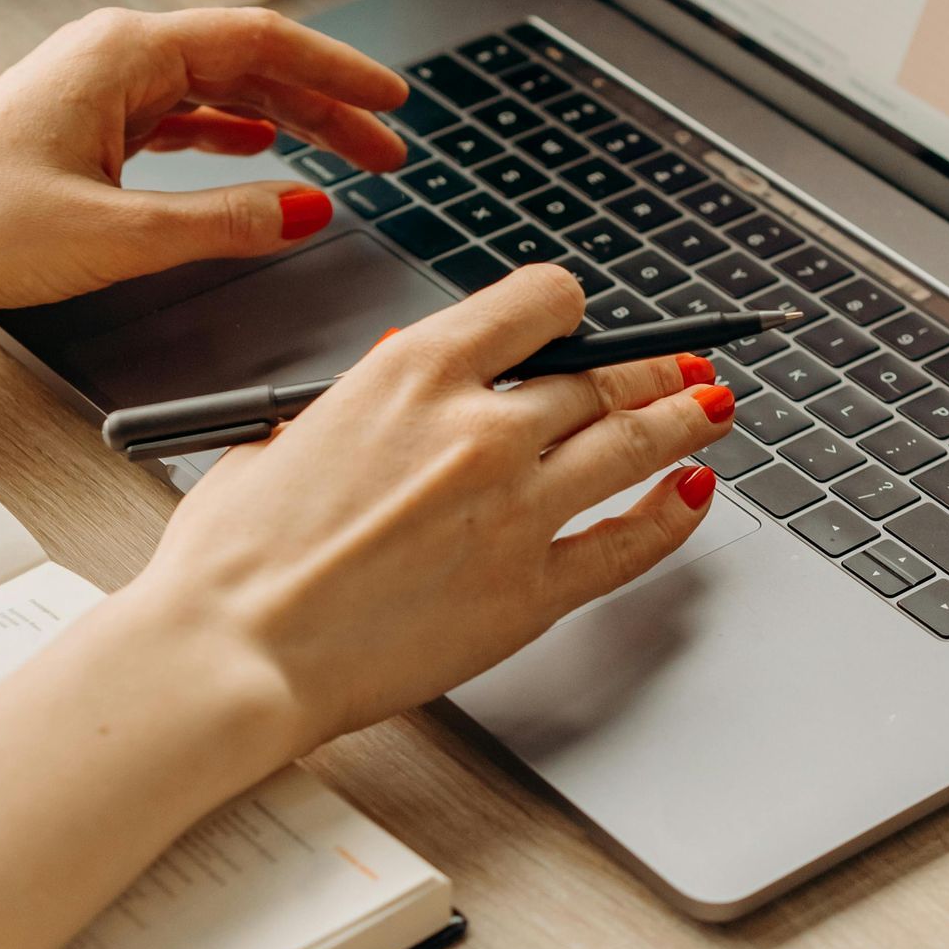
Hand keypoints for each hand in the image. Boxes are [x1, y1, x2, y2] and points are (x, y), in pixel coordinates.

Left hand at [0, 6, 408, 372]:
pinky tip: (260, 153)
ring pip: (215, 91)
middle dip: (325, 101)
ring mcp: (93, 88)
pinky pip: (176, 119)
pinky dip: (228, 136)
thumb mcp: (113, 235)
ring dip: (284, 120)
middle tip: (390, 145)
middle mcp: (111, 56)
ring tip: (344, 157)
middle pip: (247, 61)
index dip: (340, 73)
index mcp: (123, 54)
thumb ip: (220, 223)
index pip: (262, 42)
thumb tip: (303, 209)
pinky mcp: (77, 127)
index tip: (397, 102)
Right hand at [0, 261, 731, 948]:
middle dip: (646, 366)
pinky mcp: (530, 591)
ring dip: (684, 418)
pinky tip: (690, 496)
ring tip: (712, 406)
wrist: (235, 646)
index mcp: (416, 370)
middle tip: (675, 364)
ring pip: (635, 443)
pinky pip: (630, 543)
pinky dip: (672, 514)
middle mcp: (480, 426)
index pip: (539, 302)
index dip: (571, 308)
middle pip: (599, 376)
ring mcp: (516, 509)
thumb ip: (363, 398)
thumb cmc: (241, 551)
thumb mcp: (292, 429)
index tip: (580, 319)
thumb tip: (398, 376)